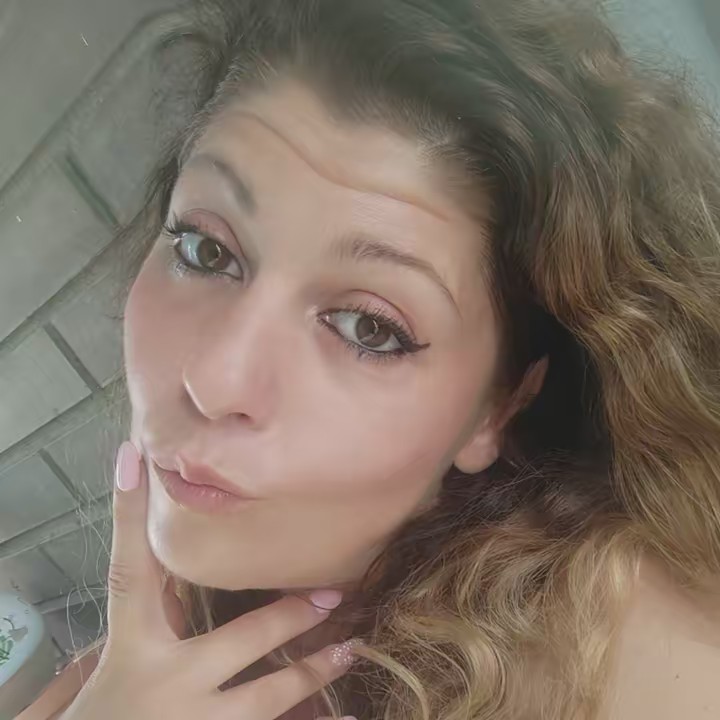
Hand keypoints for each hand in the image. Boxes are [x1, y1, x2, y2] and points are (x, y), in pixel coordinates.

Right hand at [59, 441, 360, 719]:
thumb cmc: (110, 701)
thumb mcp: (119, 651)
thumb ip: (148, 605)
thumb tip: (164, 538)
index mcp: (133, 645)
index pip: (131, 569)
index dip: (129, 514)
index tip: (136, 457)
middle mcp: (167, 681)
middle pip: (240, 637)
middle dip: (289, 616)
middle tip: (334, 592)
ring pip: (268, 695)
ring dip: (313, 670)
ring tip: (351, 647)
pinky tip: (348, 719)